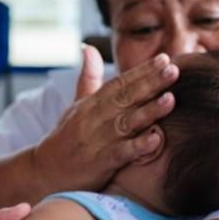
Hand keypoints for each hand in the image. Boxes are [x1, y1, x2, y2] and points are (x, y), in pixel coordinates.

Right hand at [32, 46, 177, 192]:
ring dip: (149, 111)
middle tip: (174, 70)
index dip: (142, 71)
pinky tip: (155, 140)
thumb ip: (88, 77)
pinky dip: (137, 147)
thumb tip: (88, 48)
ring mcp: (97, 140)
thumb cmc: (66, 137)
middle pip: (126, 98)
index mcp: (92, 103)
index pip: (120, 82)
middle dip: (151, 83)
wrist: (44, 171)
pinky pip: (121, 153)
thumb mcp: (76, 104)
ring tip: (171, 100)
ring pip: (126, 123)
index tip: (164, 58)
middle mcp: (95, 118)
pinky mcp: (99, 163)